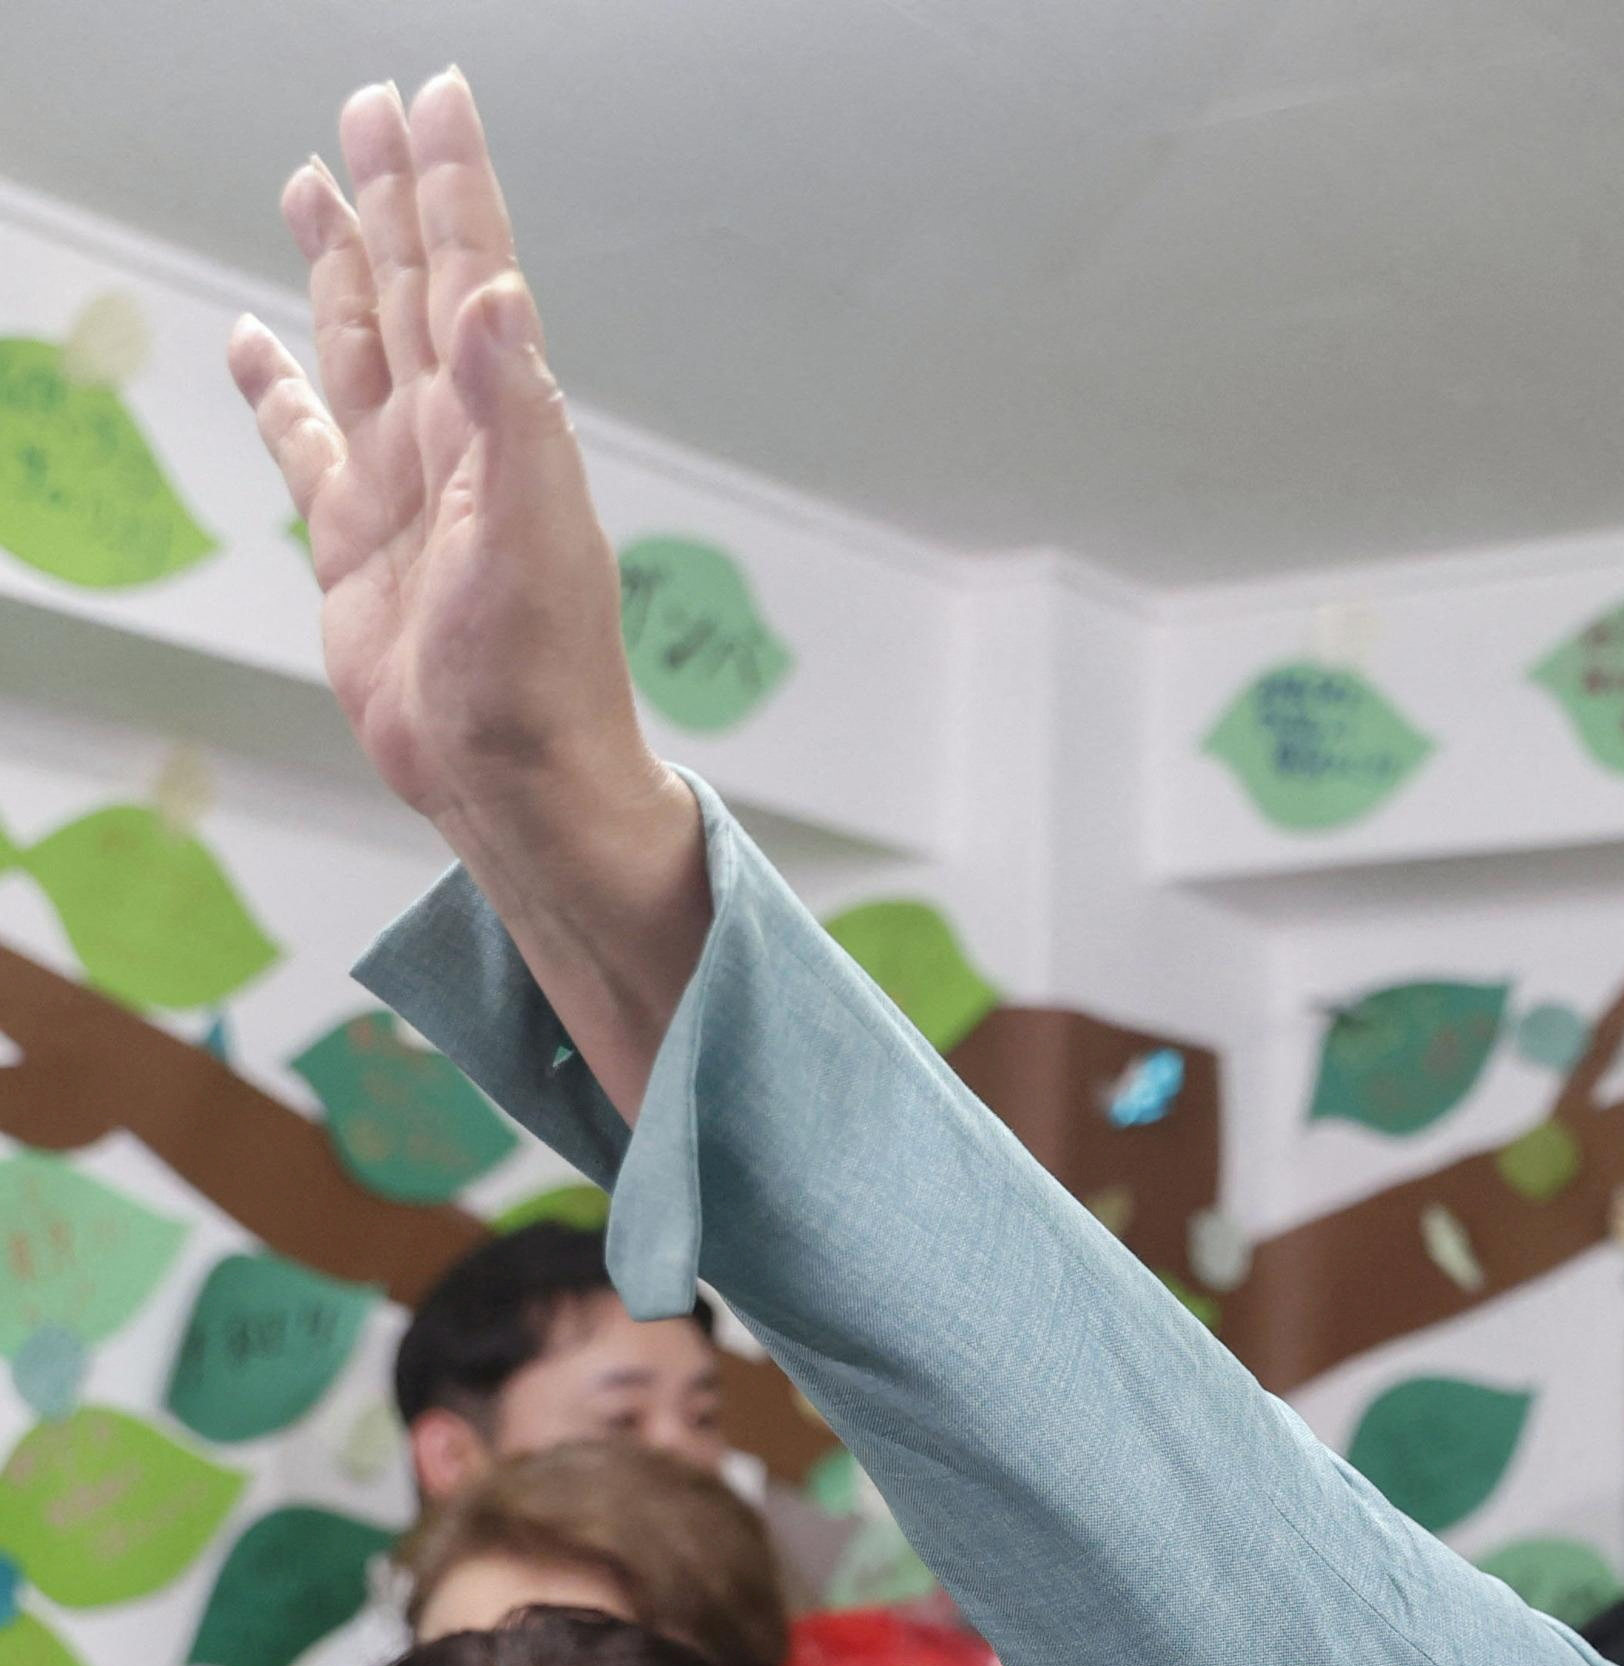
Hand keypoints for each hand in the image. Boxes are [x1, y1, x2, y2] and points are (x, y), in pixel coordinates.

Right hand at [226, 73, 705, 1110]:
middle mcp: (456, 443)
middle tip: (370, 105)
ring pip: (357, 344)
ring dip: (338, 264)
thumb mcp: (528, 538)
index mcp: (503, 428)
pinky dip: (280, 388)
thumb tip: (497, 294)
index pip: (471, 272)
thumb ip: (511, 412)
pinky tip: (258, 340)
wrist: (515, 784)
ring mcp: (403, 490)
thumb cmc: (539, 681)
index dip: (451, 184)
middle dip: (393, 194)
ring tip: (318, 183)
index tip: (435, 95)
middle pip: (410, 287)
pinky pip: (307, 443)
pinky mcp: (355, 545)